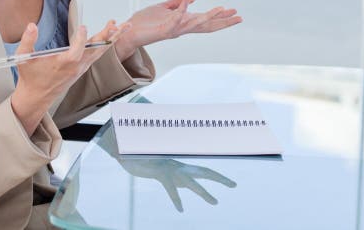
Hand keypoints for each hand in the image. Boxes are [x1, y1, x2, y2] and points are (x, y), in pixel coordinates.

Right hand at [10, 20, 118, 134]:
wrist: (37, 96)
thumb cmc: (31, 77)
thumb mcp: (24, 58)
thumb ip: (27, 41)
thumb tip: (31, 25)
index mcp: (64, 64)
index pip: (77, 51)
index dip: (81, 39)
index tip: (83, 27)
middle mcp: (76, 66)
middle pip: (96, 50)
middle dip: (107, 36)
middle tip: (116, 24)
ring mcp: (81, 67)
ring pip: (100, 51)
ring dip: (111, 38)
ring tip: (122, 25)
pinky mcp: (83, 67)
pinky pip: (98, 54)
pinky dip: (106, 44)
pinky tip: (112, 35)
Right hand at [98, 127, 236, 211]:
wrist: (128, 155)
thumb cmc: (145, 163)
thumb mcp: (163, 173)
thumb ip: (174, 178)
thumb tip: (184, 182)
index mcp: (181, 167)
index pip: (205, 171)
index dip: (219, 177)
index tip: (233, 184)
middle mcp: (179, 167)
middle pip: (204, 171)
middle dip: (220, 178)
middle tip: (235, 185)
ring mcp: (170, 169)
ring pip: (190, 181)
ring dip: (203, 192)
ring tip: (215, 202)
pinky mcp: (160, 173)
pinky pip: (170, 187)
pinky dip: (176, 198)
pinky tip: (181, 209)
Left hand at [114, 0, 241, 60]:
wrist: (129, 31)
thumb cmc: (145, 21)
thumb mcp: (164, 7)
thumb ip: (178, 1)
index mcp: (184, 22)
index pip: (206, 20)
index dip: (220, 16)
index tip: (234, 12)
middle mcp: (182, 28)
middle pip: (207, 25)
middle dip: (223, 21)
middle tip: (239, 17)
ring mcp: (174, 29)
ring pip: (195, 23)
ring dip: (209, 16)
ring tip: (222, 9)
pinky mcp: (163, 29)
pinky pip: (175, 19)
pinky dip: (181, 10)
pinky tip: (188, 1)